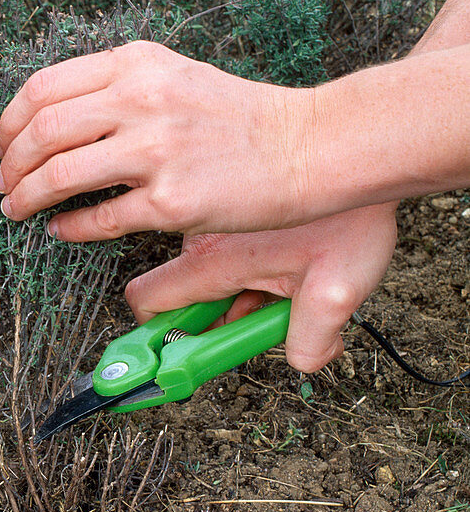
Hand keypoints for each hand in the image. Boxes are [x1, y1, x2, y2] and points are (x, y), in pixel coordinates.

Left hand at [0, 41, 317, 240]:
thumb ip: (117, 85)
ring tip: (16, 209)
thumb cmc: (238, 117)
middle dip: (8, 164)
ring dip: (25, 198)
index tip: (1, 144)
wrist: (308, 146)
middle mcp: (141, 101)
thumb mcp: (174, 75)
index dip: (9, 122)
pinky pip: (98, 219)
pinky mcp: (172, 202)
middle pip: (41, 132)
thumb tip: (52, 117)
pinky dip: (66, 228)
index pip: (43, 89)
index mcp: (136, 65)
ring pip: (58, 176)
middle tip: (1, 183)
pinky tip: (58, 230)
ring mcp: (156, 152)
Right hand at [123, 202, 397, 372]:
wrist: (363, 151)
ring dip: (244, 290)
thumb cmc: (353, 214)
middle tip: (268, 315)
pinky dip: (254, 265)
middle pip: (187, 296)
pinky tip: (293, 258)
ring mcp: (215, 220)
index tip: (176, 357)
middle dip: (222, 317)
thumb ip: (310, 340)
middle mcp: (203, 238)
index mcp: (213, 259)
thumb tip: (302, 360)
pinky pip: (228, 250)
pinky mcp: (233, 208)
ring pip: (213, 275)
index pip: (148, 301)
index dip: (157, 335)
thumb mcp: (338, 290)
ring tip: (294, 278)